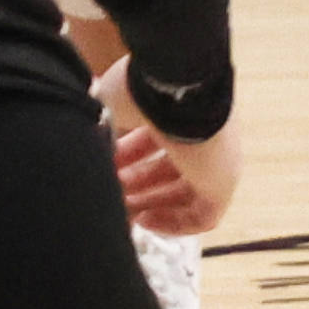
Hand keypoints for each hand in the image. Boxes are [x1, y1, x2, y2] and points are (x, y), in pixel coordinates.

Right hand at [108, 80, 240, 237]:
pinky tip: (143, 221)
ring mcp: (215, 161)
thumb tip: (85, 146)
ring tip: (119, 210)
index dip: (125, 156)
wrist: (177, 86)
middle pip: (166, 169)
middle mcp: (200, 135)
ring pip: (182, 193)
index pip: (152, 140)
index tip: (102, 165)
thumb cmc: (142, 87)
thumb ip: (99, 125)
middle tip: (107, 190)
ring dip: (148, 203)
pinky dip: (173, 223)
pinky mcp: (223, 184)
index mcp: (177, 111)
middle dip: (133, 183)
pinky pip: (202, 216)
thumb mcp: (107, 102)